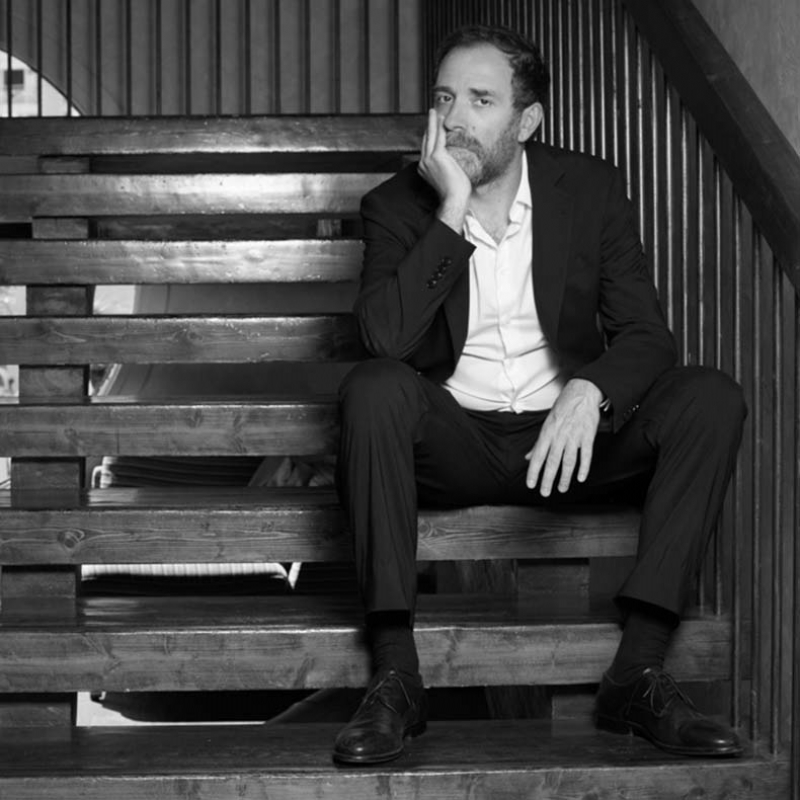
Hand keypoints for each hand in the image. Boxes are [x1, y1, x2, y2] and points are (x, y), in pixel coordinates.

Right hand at [417, 109, 470, 230]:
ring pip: (430, 135)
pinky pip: (438, 136)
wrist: (454, 198)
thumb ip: (447, 167)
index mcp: (425, 169)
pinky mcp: (437, 156)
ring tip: (434, 112)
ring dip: (432, 122)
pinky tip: (440, 118)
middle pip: (426, 139)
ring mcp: (429, 159)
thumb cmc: (455, 192)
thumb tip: (452, 162)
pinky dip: (438, 125)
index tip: (433, 127)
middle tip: (432, 115)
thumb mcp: (448, 177)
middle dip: (429, 126)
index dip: (429, 136)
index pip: (427, 148)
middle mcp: (424, 163)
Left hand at [525, 379, 602, 496]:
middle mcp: (559, 436)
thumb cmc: (563, 408)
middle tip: (544, 492)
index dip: (533, 471)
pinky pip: (586, 455)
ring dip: (564, 477)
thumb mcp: (547, 424)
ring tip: (561, 489)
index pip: (538, 456)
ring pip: (568, 461)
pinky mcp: (588, 436)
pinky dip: (584, 468)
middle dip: (547, 479)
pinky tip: (580, 478)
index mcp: (547, 433)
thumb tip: (527, 457)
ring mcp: (574, 436)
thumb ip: (538, 443)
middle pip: (552, 462)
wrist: (582, 393)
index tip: (531, 484)